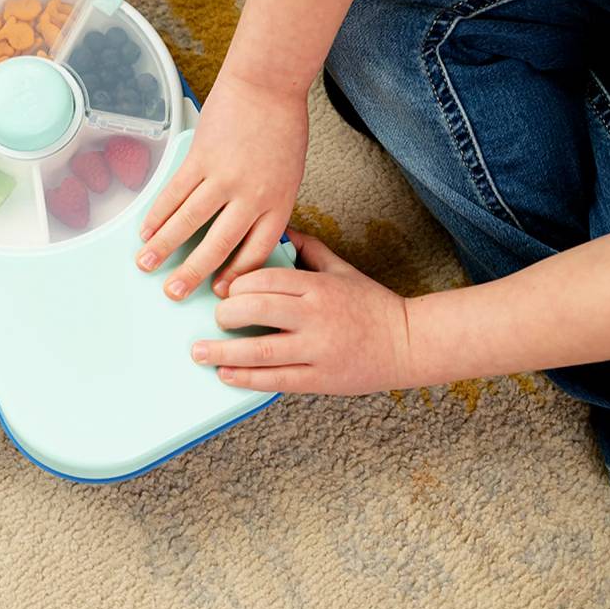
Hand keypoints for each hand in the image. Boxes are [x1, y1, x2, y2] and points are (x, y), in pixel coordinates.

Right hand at [136, 72, 307, 300]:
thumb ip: (266, 203)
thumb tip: (241, 229)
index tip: (218, 292)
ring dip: (164, 246)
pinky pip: (174, 192)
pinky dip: (157, 213)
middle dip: (193, 273)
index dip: (235, 275)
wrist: (269, 84)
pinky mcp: (201, 158)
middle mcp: (252, 196)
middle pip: (219, 245)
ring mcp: (224, 177)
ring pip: (189, 221)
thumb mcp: (288, 173)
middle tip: (174, 293)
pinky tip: (145, 228)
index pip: (255, 252)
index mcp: (278, 203)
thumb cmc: (282, 125)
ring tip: (146, 264)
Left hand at [190, 230, 412, 394]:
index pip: (264, 279)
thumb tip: (279, 229)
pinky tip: (226, 374)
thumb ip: (308, 248)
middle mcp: (315, 315)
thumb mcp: (340, 268)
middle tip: (214, 318)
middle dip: (225, 314)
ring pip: (260, 350)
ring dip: (223, 352)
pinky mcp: (321, 379)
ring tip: (199, 352)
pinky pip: (276, 379)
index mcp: (317, 285)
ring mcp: (318, 349)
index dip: (236, 285)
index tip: (224, 291)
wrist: (410, 343)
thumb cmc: (371, 303)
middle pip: (256, 310)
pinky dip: (246, 377)